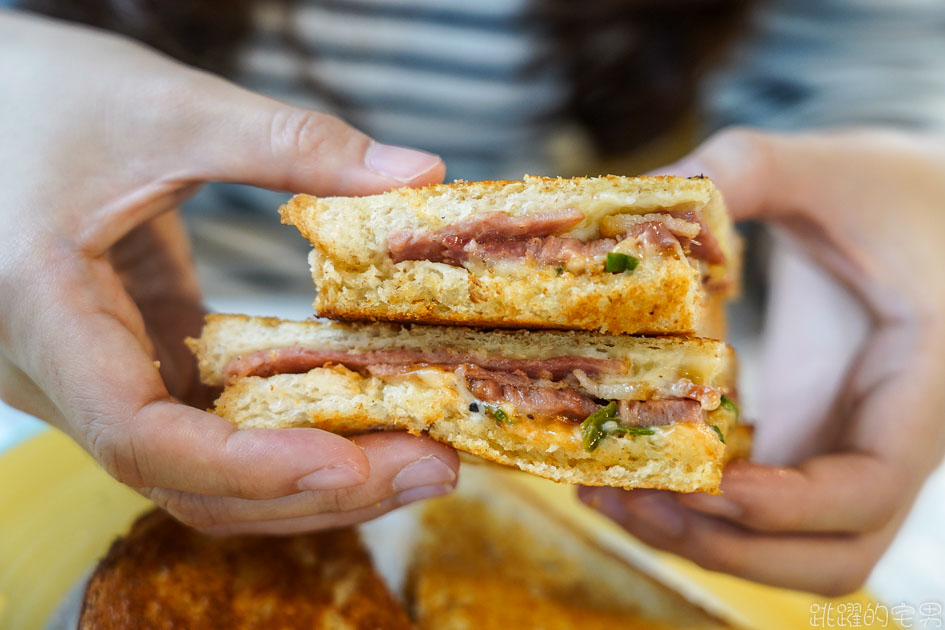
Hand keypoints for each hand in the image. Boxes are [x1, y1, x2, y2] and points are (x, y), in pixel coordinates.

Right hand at [0, 11, 456, 534]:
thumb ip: (294, 146)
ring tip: (415, 457)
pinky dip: (287, 436)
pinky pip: (209, 429)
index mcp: (45, 314)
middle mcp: (63, 375)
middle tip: (432, 466)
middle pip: (190, 480)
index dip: (250, 464)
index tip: (353, 461)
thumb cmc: (39, 94)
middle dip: (315, 488)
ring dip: (311, 477)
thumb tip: (419, 174)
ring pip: (203, 472)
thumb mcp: (167, 109)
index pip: (141, 436)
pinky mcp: (134, 361)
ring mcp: (98, 378)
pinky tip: (361, 417)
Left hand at [580, 128, 944, 594]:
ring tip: (611, 498)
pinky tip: (631, 474)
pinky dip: (701, 510)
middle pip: (831, 554)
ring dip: (704, 542)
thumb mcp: (824, 168)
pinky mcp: (809, 439)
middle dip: (730, 547)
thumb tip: (642, 193)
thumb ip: (744, 169)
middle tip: (636, 501)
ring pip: (794, 548)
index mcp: (921, 382)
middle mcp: (890, 438)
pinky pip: (763, 507)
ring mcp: (848, 448)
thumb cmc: (889, 189)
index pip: (870, 488)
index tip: (705, 483)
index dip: (787, 508)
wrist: (923, 210)